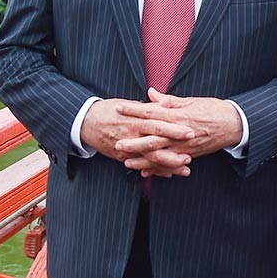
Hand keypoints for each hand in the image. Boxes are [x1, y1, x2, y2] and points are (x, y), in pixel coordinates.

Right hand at [80, 97, 194, 176]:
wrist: (86, 121)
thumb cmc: (110, 109)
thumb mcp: (129, 104)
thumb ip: (150, 106)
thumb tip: (167, 103)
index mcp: (135, 119)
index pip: (158, 124)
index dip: (174, 129)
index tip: (190, 132)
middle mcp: (131, 135)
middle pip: (155, 144)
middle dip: (173, 151)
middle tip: (190, 156)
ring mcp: (126, 148)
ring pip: (149, 159)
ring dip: (167, 165)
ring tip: (184, 169)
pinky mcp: (121, 157)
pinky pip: (140, 165)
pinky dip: (154, 170)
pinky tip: (168, 174)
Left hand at [113, 88, 243, 174]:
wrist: (234, 125)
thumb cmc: (214, 109)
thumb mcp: (192, 100)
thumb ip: (169, 100)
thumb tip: (151, 93)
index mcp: (178, 115)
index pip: (151, 112)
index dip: (134, 110)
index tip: (119, 108)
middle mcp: (179, 133)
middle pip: (152, 138)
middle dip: (133, 141)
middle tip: (117, 143)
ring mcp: (184, 146)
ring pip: (159, 155)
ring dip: (142, 159)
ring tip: (126, 161)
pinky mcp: (189, 155)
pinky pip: (170, 164)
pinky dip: (157, 169)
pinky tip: (145, 172)